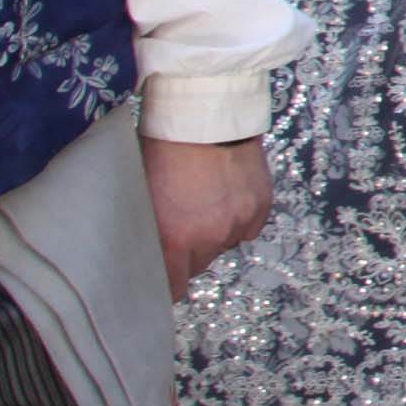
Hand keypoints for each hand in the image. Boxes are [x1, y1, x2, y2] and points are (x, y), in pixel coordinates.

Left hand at [140, 136, 269, 296]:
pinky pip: (248, 226)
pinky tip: (227, 196)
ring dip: (214, 233)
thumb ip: (151, 233)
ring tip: (204, 204)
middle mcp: (211, 237)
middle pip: (200, 265)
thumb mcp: (143, 198)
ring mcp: (240, 221)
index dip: (167, 286)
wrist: (203, 119)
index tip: (163, 281)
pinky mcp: (261, 205)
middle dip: (189, 252)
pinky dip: (239, 218)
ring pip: (224, 244)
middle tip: (179, 227)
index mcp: (176, 239)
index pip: (174, 287)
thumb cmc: (162, 153)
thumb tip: (152, 256)